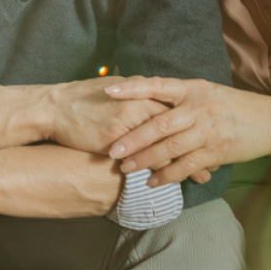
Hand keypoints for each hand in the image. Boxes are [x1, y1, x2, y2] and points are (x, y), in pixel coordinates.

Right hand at [46, 77, 215, 184]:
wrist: (55, 107)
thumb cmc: (83, 98)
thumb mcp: (115, 88)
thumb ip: (137, 92)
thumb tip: (152, 92)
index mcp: (143, 91)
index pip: (178, 109)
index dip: (195, 126)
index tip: (209, 139)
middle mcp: (141, 104)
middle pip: (180, 127)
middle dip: (199, 146)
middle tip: (215, 162)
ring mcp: (130, 121)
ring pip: (167, 144)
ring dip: (187, 162)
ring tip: (202, 176)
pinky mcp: (116, 139)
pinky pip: (146, 158)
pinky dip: (163, 170)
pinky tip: (172, 181)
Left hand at [103, 77, 270, 186]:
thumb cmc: (232, 105)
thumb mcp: (206, 91)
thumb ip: (178, 96)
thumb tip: (145, 95)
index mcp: (192, 89)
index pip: (158, 86)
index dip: (133, 89)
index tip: (109, 92)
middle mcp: (198, 108)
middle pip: (159, 124)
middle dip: (132, 138)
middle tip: (111, 150)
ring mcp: (208, 131)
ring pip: (170, 147)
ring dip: (145, 160)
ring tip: (126, 168)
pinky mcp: (217, 152)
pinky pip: (187, 165)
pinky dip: (168, 175)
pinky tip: (153, 182)